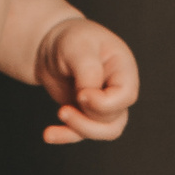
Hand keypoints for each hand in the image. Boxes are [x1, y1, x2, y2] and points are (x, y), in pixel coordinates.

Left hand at [35, 17, 137, 142]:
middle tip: (64, 108)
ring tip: (59, 114)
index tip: (81, 93)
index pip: (125, 96)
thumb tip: (88, 97)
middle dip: (87, 117)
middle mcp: (118, 89)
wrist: (52, 45)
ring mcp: (105, 104)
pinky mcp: (87, 114)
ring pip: (105, 131)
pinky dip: (66, 135)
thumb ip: (88, 71)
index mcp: (123, 69)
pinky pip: (82, 133)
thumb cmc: (71, 39)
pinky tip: (48, 134)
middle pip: (115, 118)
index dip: (104, 103)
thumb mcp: (78, 47)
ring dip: (80, 129)